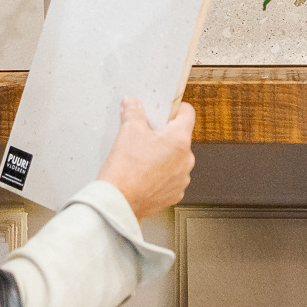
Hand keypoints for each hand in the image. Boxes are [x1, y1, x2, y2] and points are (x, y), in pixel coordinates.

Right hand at [97, 97, 195, 218]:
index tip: (166, 110)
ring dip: (164, 156)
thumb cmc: (126, 169)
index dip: (176, 108)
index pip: (188, 113)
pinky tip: (145, 174)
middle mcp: (186, 159)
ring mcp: (182, 178)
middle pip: (180, 137)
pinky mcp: (175, 194)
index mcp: (179, 139)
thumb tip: (132, 104)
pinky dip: (161, 174)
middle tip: (145, 136)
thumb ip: (133, 112)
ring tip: (142, 158)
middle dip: (165, 135)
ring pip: (176, 158)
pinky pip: (172, 177)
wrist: (119, 202)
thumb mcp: (128, 131)